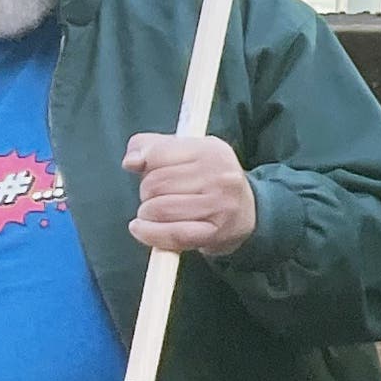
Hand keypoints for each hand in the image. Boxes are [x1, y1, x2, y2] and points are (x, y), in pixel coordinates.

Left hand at [122, 132, 258, 255]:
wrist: (249, 211)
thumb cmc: (208, 179)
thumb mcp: (185, 152)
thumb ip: (150, 147)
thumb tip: (131, 162)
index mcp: (211, 150)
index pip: (156, 153)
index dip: (144, 164)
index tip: (148, 171)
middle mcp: (220, 175)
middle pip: (154, 184)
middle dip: (147, 193)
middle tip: (159, 197)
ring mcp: (220, 205)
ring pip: (158, 209)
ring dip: (147, 214)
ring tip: (157, 213)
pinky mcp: (215, 232)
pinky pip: (171, 234)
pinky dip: (150, 234)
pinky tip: (142, 229)